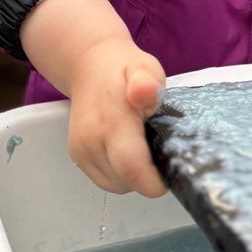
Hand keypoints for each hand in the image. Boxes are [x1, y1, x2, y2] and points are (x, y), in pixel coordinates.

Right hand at [65, 38, 167, 197]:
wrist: (89, 66)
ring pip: (116, 185)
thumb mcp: (144, 67)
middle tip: (165, 155)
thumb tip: (145, 92)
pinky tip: (131, 153)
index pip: (132, 169)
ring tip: (146, 150)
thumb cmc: (123, 69)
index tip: (174, 175)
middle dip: (149, 179)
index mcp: (111, 122)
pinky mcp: (77, 156)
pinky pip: (105, 180)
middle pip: (126, 182)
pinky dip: (121, 175)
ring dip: (134, 178)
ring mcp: (81, 151)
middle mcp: (91, 141)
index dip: (154, 182)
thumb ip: (147, 82)